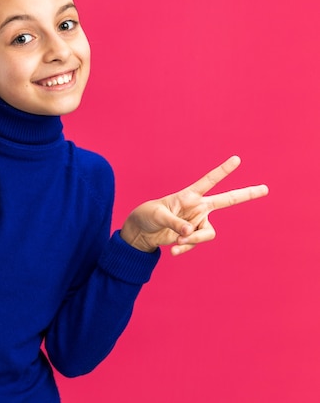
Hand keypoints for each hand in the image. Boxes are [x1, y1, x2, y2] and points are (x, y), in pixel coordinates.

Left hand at [120, 156, 268, 254]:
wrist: (143, 231)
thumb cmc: (148, 216)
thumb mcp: (158, 216)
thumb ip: (175, 223)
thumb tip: (191, 232)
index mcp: (189, 196)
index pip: (208, 181)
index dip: (222, 171)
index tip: (236, 159)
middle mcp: (198, 207)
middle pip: (227, 200)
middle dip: (247, 194)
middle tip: (266, 188)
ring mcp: (198, 222)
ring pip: (208, 234)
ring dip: (193, 240)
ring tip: (177, 241)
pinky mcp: (194, 235)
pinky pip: (195, 244)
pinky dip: (185, 248)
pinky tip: (173, 250)